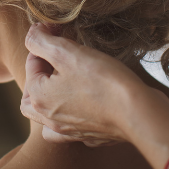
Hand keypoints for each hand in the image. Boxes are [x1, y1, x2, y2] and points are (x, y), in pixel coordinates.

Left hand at [21, 23, 153, 144]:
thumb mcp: (67, 52)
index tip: (61, 30)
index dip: (45, 41)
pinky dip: (72, 117)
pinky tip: (84, 104)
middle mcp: (50, 119)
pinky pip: (72, 129)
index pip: (31, 62)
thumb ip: (41, 41)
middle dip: (39, 74)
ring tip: (63, 84)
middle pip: (30, 97)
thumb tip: (32, 33)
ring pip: (46, 120)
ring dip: (49, 102)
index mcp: (39, 98)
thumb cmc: (103, 81)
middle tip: (57, 58)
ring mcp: (70, 132)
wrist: (138, 113)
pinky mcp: (91, 137)